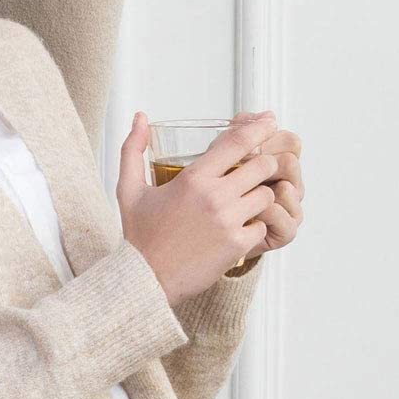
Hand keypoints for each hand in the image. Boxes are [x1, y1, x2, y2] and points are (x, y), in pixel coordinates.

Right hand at [117, 109, 304, 304]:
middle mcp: (214, 197)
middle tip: (259, 168)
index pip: (237, 142)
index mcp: (193, 179)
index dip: (259, 127)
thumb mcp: (129, 189)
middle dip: (264, 164)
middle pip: (262, 165)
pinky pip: (262, 226)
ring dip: (261, 195)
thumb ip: (133, 149)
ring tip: (248, 201)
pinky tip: (240, 228)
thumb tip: (140, 117)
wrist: (144, 280)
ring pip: (267, 195)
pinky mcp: (237, 245)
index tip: (270, 121)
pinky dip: (255, 226)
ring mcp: (228, 222)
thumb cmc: (139, 236)